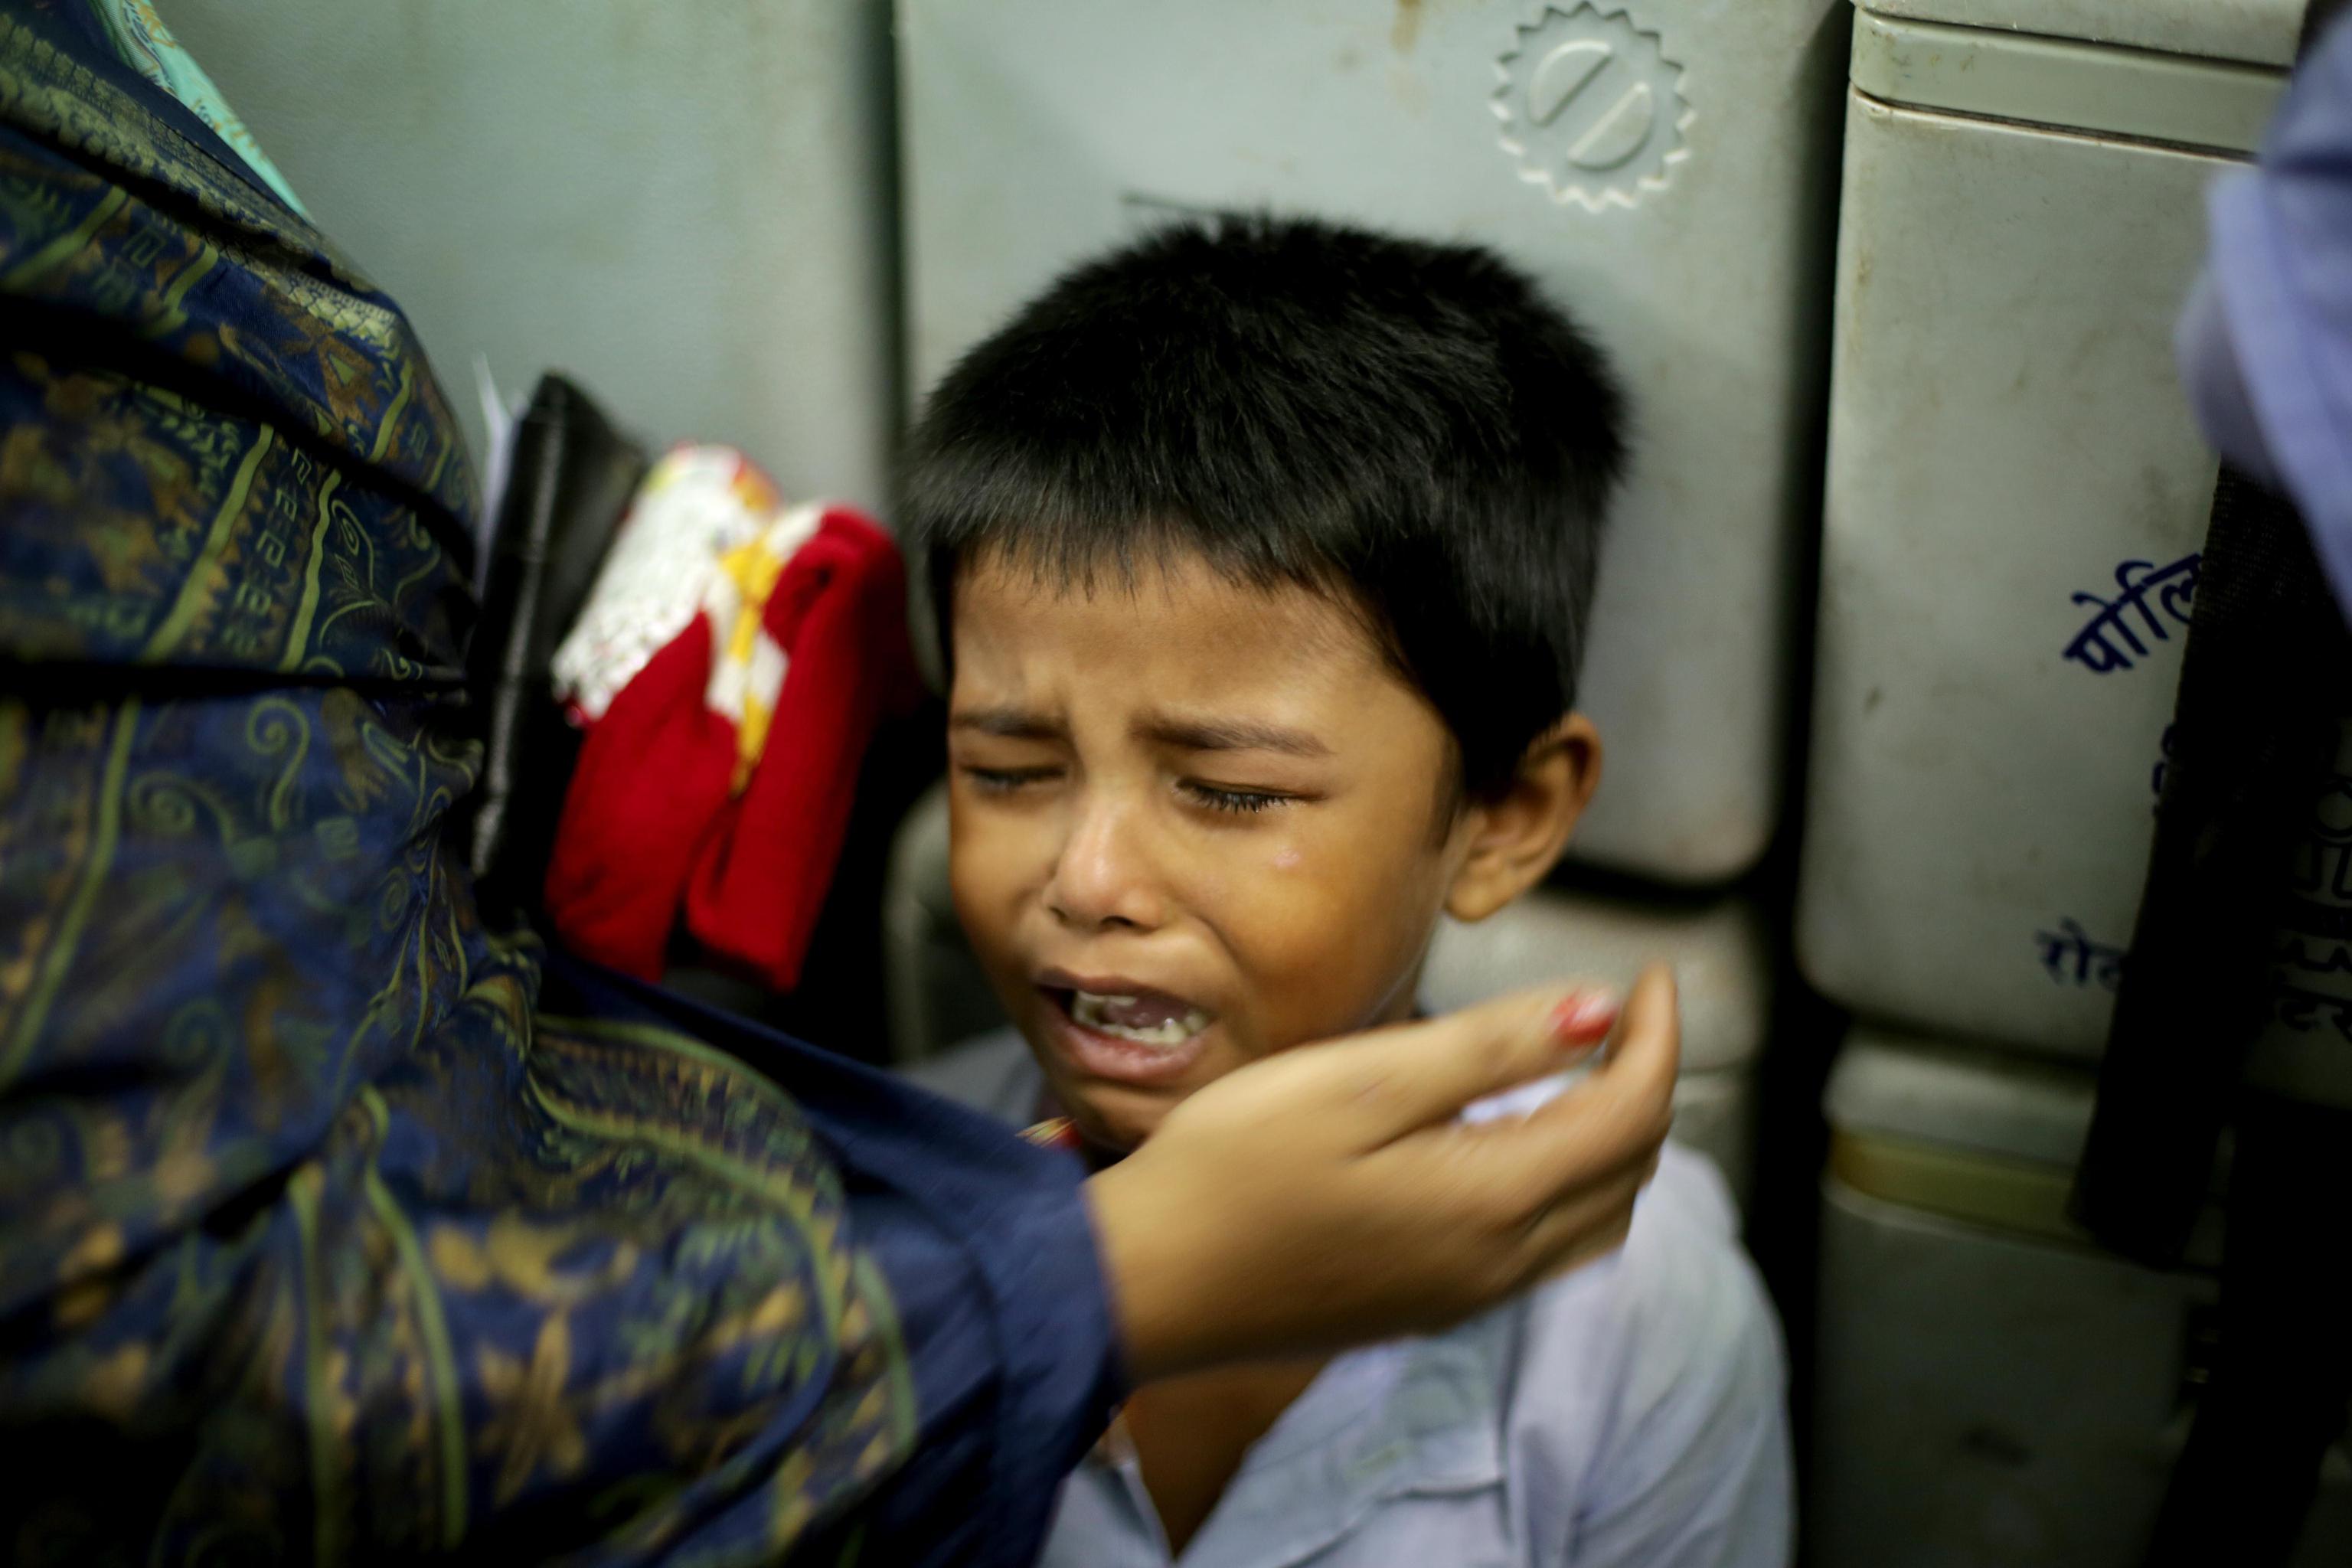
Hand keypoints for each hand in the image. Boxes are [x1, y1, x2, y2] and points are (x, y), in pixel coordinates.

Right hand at [1086, 965, 1678, 1382]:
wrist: (1146, 1285)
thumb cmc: (1234, 1167)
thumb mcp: (1359, 1081)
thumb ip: (1486, 1049)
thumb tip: (1598, 1013)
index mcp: (1495, 1198)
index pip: (1629, 1111)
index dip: (1657, 1035)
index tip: (1651, 972)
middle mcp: (1501, 1261)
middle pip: (1629, 1172)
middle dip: (1647, 1082)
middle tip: (1630, 1010)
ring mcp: (1466, 1295)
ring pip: (1598, 1222)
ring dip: (1620, 1146)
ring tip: (1593, 1072)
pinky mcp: (1427, 1307)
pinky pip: (1547, 1253)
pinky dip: (1574, 1191)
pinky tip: (1527, 1149)